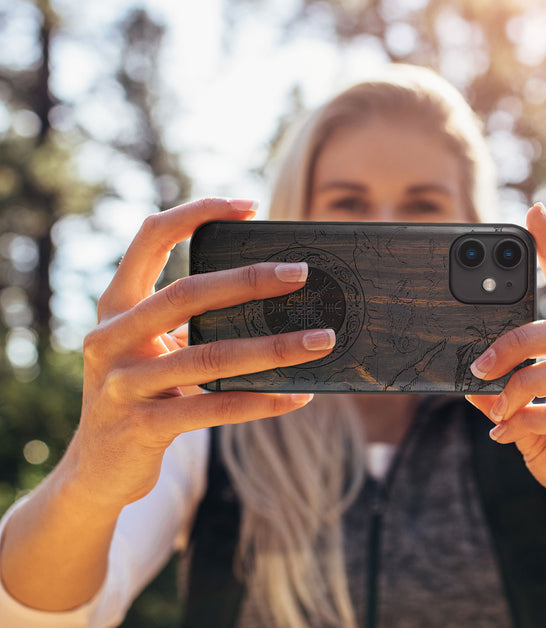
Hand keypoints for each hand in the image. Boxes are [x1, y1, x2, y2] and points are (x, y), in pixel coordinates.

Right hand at [69, 198, 333, 509]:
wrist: (95, 469)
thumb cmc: (139, 392)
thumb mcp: (150, 347)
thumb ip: (188, 320)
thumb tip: (269, 296)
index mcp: (116, 305)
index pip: (151, 238)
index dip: (197, 213)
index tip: (249, 206)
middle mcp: (111, 337)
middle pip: (187, 293)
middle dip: (249, 280)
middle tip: (301, 274)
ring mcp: (122, 384)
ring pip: (210, 356)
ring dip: (274, 347)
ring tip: (321, 340)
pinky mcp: (142, 427)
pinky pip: (214, 409)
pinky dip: (261, 401)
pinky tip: (298, 396)